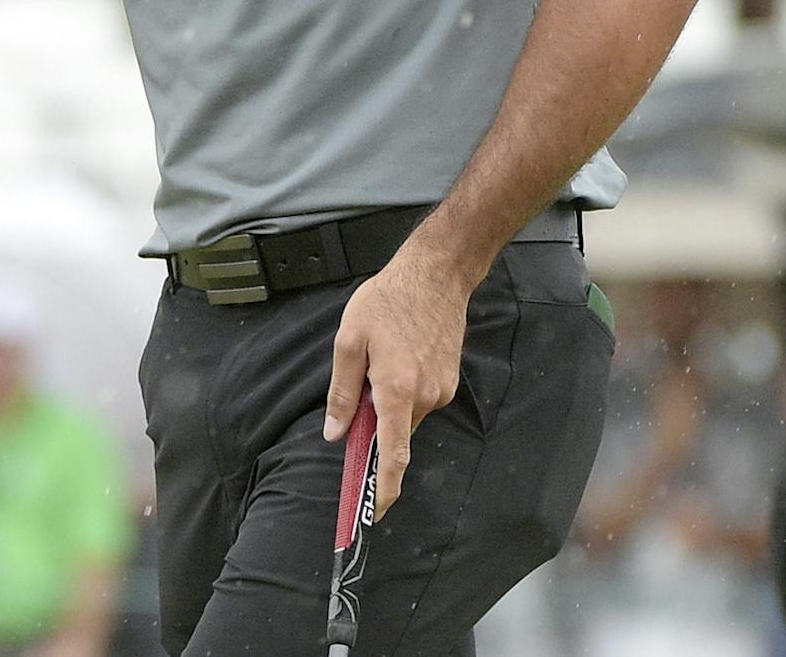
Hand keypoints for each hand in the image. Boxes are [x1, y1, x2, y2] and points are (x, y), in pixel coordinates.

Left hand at [323, 249, 471, 515]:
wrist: (436, 275)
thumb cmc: (386, 302)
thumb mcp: (350, 341)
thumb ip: (342, 392)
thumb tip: (336, 433)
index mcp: (397, 391)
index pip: (393, 455)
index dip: (384, 488)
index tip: (374, 511)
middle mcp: (425, 397)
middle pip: (395, 433)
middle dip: (375, 427)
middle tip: (357, 395)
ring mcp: (441, 390)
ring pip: (406, 415)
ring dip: (388, 404)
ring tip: (379, 359)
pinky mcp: (449, 381)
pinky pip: (419, 400)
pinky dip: (403, 391)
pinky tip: (397, 356)